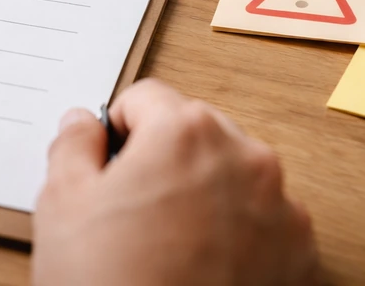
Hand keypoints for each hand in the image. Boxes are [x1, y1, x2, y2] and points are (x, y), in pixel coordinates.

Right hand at [33, 79, 318, 285]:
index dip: (119, 131)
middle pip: (195, 131)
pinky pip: (264, 220)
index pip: (147, 98)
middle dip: (165, 160)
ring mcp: (281, 208)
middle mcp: (245, 157)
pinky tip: (203, 265)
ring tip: (170, 244)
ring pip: (232, 175)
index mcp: (186, 132)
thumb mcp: (62, 204)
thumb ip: (73, 145)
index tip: (111, 163)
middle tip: (135, 211)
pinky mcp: (301, 255)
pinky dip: (239, 234)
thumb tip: (83, 124)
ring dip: (204, 194)